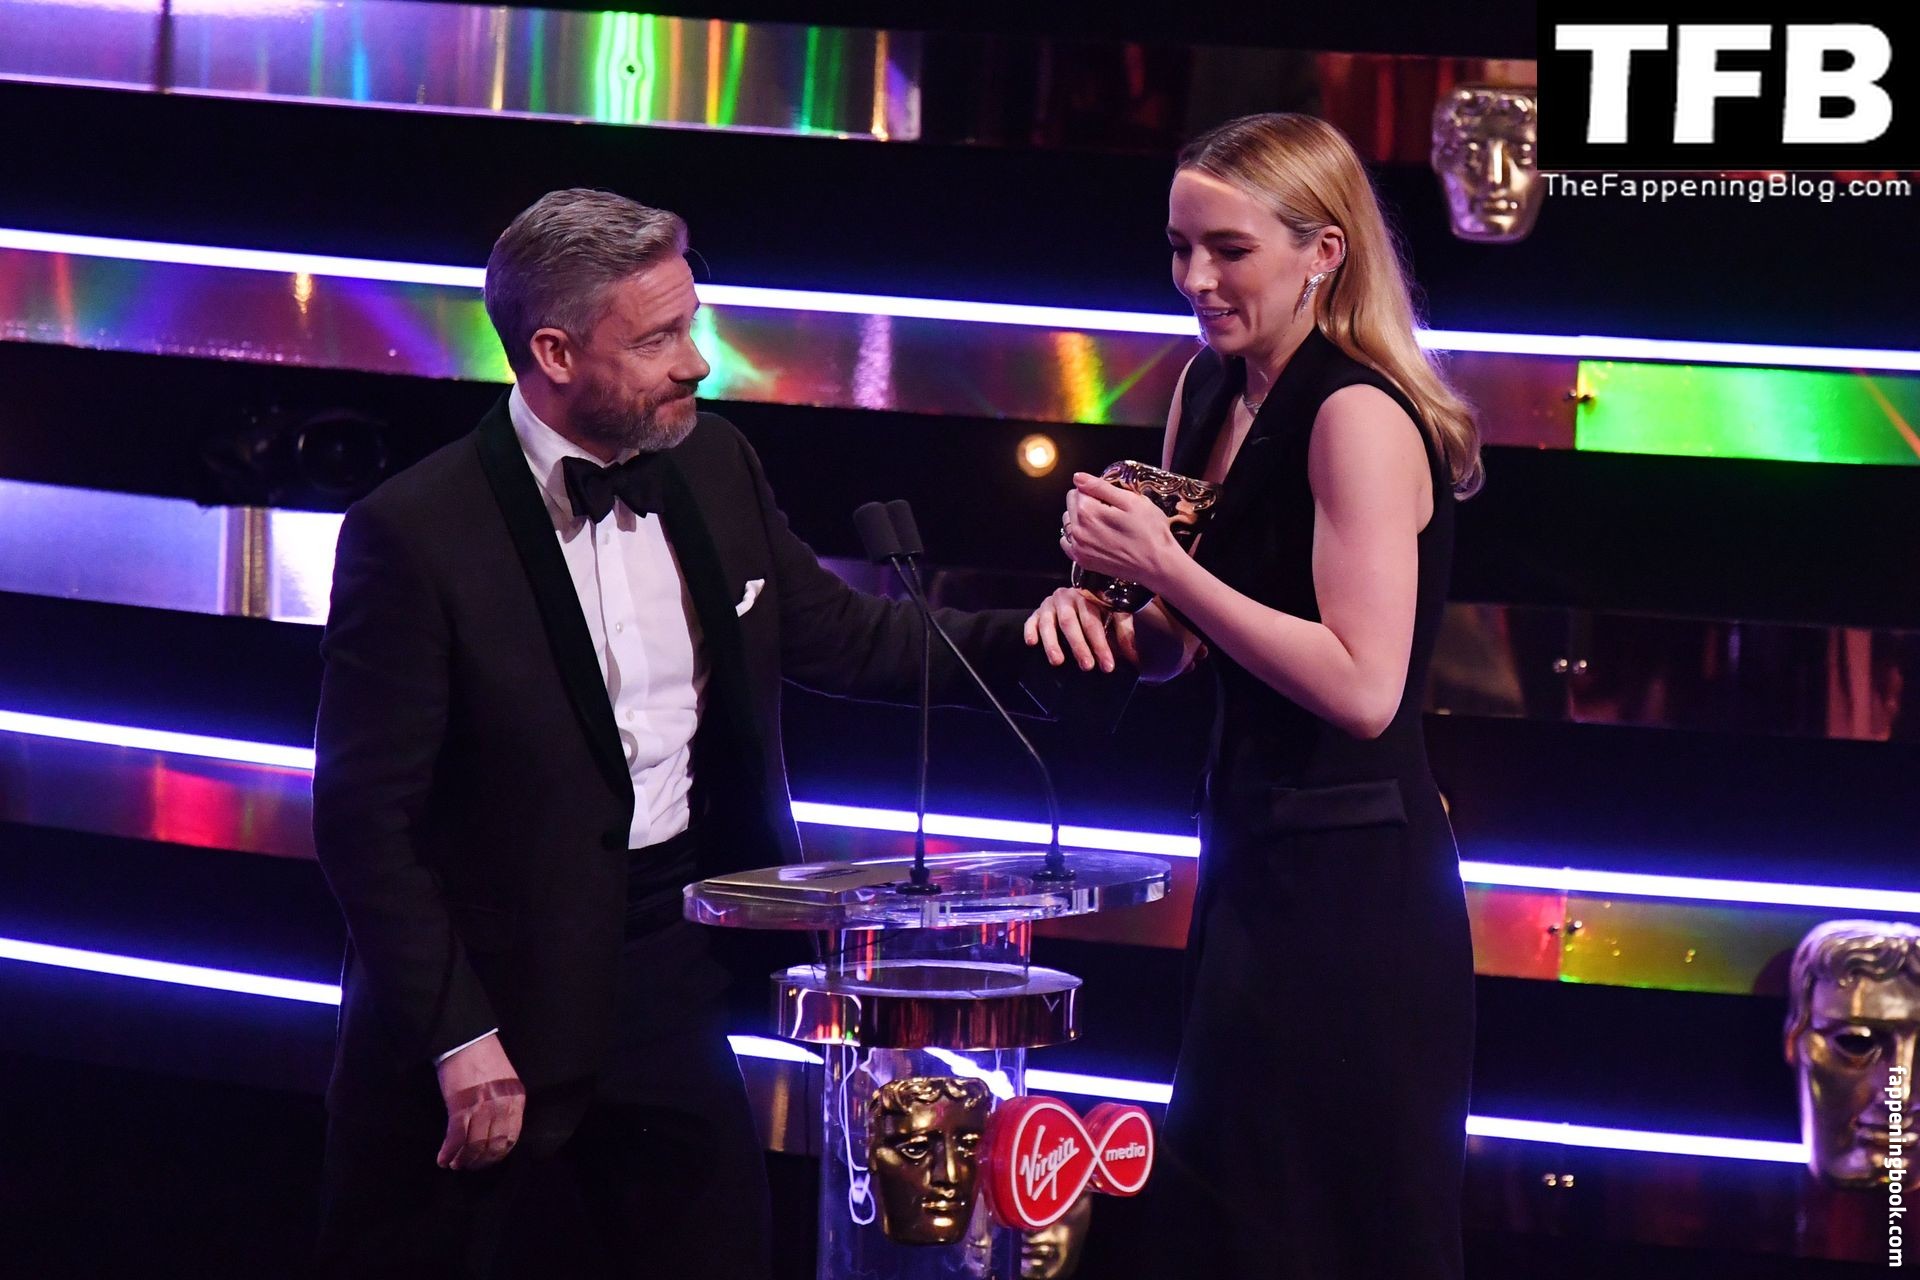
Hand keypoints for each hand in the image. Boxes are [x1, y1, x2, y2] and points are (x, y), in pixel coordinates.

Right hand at [435, 1034, 525, 1171]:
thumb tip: (496, 1129)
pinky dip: (449, 1152)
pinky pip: (456, 1138)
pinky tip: (443, 1159)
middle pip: (493, 1145)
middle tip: (469, 1166)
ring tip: (455, 1164)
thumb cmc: (485, 1058)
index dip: (498, 1154)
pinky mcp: (460, 1108)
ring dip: (463, 1159)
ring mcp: (482, 1109)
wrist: (467, 1040)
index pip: (512, 1137)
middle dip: (480, 1160)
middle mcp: (502, 1107)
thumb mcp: (506, 1082)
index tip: (488, 1160)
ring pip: (474, 1145)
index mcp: (516, 1100)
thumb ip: (505, 1104)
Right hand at [1023, 587, 1136, 672]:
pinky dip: (1030, 631)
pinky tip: (1032, 643)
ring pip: (1049, 623)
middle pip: (1071, 623)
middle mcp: (1068, 598)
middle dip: (1078, 646)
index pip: (1094, 622)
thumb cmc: (1098, 609)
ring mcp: (1050, 604)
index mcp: (1089, 597)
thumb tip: (1134, 659)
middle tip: (1086, 666)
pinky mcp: (1037, 611)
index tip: (1107, 665)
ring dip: (1053, 643)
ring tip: (1058, 661)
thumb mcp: (1115, 615)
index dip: (1101, 644)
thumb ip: (1124, 634)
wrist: (1078, 593)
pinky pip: (1031, 621)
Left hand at [1059, 473, 1182, 593]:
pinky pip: (1067, 543)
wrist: (1157, 565)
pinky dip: (1075, 536)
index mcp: (1088, 511)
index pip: (1079, 488)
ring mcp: (1078, 547)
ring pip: (1068, 522)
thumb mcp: (1131, 501)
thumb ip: (1100, 487)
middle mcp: (1077, 530)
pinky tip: (1093, 537)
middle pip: (1071, 504)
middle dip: (1086, 502)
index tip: (1111, 498)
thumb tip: (1078, 477)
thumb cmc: (1149, 531)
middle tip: (1110, 510)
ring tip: (1103, 524)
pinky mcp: (1082, 560)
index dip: (1096, 490)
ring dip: (1079, 518)